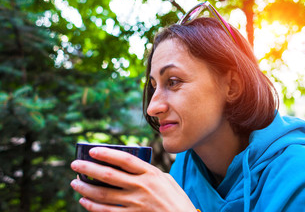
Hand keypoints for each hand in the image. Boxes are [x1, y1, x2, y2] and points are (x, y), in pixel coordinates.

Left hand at [70, 147, 195, 211]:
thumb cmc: (176, 200)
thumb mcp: (167, 180)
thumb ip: (149, 172)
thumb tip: (130, 168)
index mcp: (151, 174)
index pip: (124, 159)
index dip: (107, 154)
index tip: (92, 150)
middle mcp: (141, 187)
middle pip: (109, 175)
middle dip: (88, 169)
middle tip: (75, 165)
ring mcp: (135, 204)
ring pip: (103, 194)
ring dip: (86, 188)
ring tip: (75, 183)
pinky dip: (92, 206)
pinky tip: (84, 201)